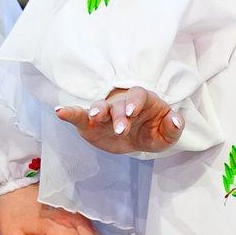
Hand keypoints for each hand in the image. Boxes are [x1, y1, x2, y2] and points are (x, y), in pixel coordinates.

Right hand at [55, 87, 181, 154]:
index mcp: (143, 101)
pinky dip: (69, 113)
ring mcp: (105, 112)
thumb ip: (173, 128)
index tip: (132, 112)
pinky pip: (78, 115)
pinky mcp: (90, 123)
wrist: (137, 139)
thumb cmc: (153, 132)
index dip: (135, 102)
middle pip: (118, 104)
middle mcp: (122, 103)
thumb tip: (176, 120)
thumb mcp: (166, 135)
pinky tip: (59, 112)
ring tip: (93, 116)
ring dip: (96, 110)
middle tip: (120, 130)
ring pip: (99, 106)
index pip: (139, 95)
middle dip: (118, 116)